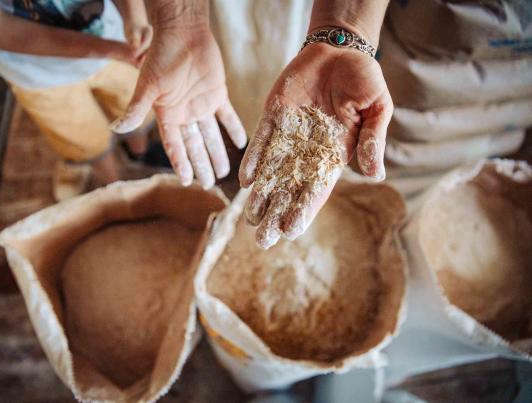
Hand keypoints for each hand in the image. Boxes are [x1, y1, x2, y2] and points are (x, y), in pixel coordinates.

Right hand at [111, 25, 246, 187]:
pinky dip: (234, 128)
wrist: (183, 32)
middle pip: (194, 145)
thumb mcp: (147, 85)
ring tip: (223, 172)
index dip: (180, 163)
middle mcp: (184, 113)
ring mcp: (201, 104)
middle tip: (209, 184)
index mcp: (167, 114)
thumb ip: (135, 108)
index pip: (174, 145)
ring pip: (211, 135)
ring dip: (217, 153)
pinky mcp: (217, 94)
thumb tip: (115, 129)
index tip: (187, 181)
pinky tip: (241, 143)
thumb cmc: (162, 55)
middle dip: (201, 164)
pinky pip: (227, 116)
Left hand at [239, 43, 392, 246]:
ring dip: (261, 194)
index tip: (290, 232)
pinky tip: (246, 180)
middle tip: (262, 240)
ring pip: (272, 170)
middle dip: (276, 213)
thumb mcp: (377, 108)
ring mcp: (289, 135)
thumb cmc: (364, 80)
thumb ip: (373, 140)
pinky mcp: (273, 117)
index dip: (304, 210)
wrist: (339, 51)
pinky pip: (262, 141)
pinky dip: (254, 159)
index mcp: (334, 154)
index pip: (317, 189)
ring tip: (249, 218)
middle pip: (290, 188)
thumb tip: (375, 175)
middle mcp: (308, 150)